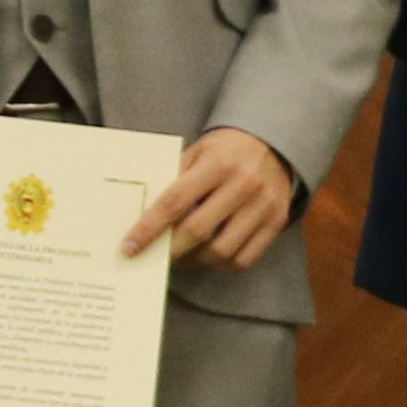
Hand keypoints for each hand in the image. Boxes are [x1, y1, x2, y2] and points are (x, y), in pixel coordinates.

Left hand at [124, 127, 295, 269]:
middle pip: (198, 230)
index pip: (175, 201)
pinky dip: (220, 264)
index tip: (130, 247)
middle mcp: (243, 185)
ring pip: (222, 251)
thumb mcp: (197, 152)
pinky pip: (244, 259)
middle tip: (156, 256)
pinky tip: (207, 256)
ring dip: (195, 260)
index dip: (149, 228)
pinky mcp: (277, 222)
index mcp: (217, 163)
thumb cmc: (225, 150)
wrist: (273, 142)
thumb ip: (174, 179)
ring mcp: (263, 206)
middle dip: (170, 250)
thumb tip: (142, 214)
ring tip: (181, 257)